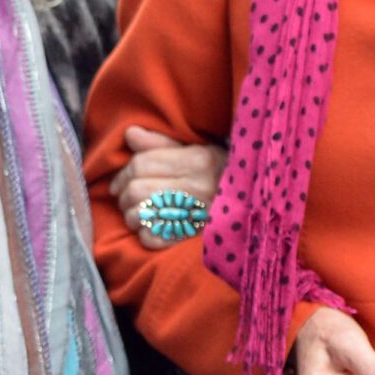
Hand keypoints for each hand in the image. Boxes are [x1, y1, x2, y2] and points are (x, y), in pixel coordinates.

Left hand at [107, 127, 227, 250]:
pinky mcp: (194, 239)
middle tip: (124, 198)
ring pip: (141, 215)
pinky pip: (153, 239)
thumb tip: (130, 134)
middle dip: (123, 195)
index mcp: (198, 161)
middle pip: (137, 190)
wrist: (254, 203)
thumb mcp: (197, 150)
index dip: (123, 172)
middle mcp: (198, 187)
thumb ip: (161, 143)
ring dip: (131, 216)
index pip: (142, 164)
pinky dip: (145, 235)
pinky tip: (149, 230)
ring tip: (136, 214)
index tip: (119, 181)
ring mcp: (197, 215)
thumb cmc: (220, 174)